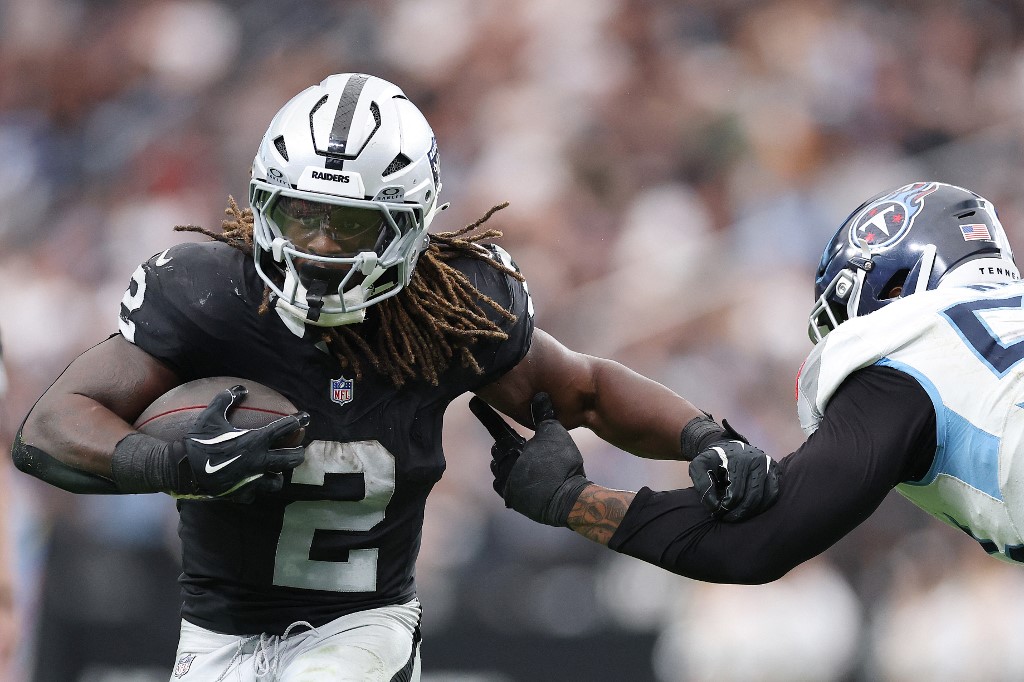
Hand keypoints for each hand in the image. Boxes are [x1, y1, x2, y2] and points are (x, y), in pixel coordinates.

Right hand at [178, 385, 307, 500]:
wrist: (183, 469)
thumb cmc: (199, 441)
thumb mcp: (211, 416)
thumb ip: (227, 399)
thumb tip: (241, 388)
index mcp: (255, 440)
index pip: (285, 428)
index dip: (298, 420)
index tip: (306, 417)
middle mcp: (259, 461)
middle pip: (291, 459)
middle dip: (298, 453)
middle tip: (299, 450)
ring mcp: (252, 480)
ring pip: (277, 482)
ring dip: (278, 475)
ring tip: (277, 471)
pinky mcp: (242, 494)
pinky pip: (256, 494)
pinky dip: (256, 489)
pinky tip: (253, 485)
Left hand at [470, 393, 591, 526]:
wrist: (568, 499)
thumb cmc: (561, 463)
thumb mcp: (554, 432)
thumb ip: (543, 414)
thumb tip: (540, 395)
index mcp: (510, 449)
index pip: (495, 427)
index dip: (485, 414)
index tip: (473, 402)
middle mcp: (504, 469)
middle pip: (499, 451)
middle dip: (506, 444)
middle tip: (518, 440)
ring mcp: (507, 487)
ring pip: (502, 470)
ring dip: (510, 464)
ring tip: (526, 461)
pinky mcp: (515, 501)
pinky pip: (509, 488)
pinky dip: (515, 481)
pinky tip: (528, 479)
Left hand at [688, 434, 778, 521]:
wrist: (725, 445)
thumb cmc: (712, 459)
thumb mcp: (699, 466)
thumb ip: (702, 483)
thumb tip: (715, 505)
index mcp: (739, 460)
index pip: (735, 492)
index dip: (725, 507)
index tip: (716, 512)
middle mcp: (758, 461)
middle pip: (752, 497)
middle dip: (739, 513)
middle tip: (727, 518)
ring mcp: (769, 465)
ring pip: (766, 498)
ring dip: (752, 512)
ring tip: (738, 515)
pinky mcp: (775, 470)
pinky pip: (774, 494)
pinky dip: (763, 506)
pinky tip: (750, 510)